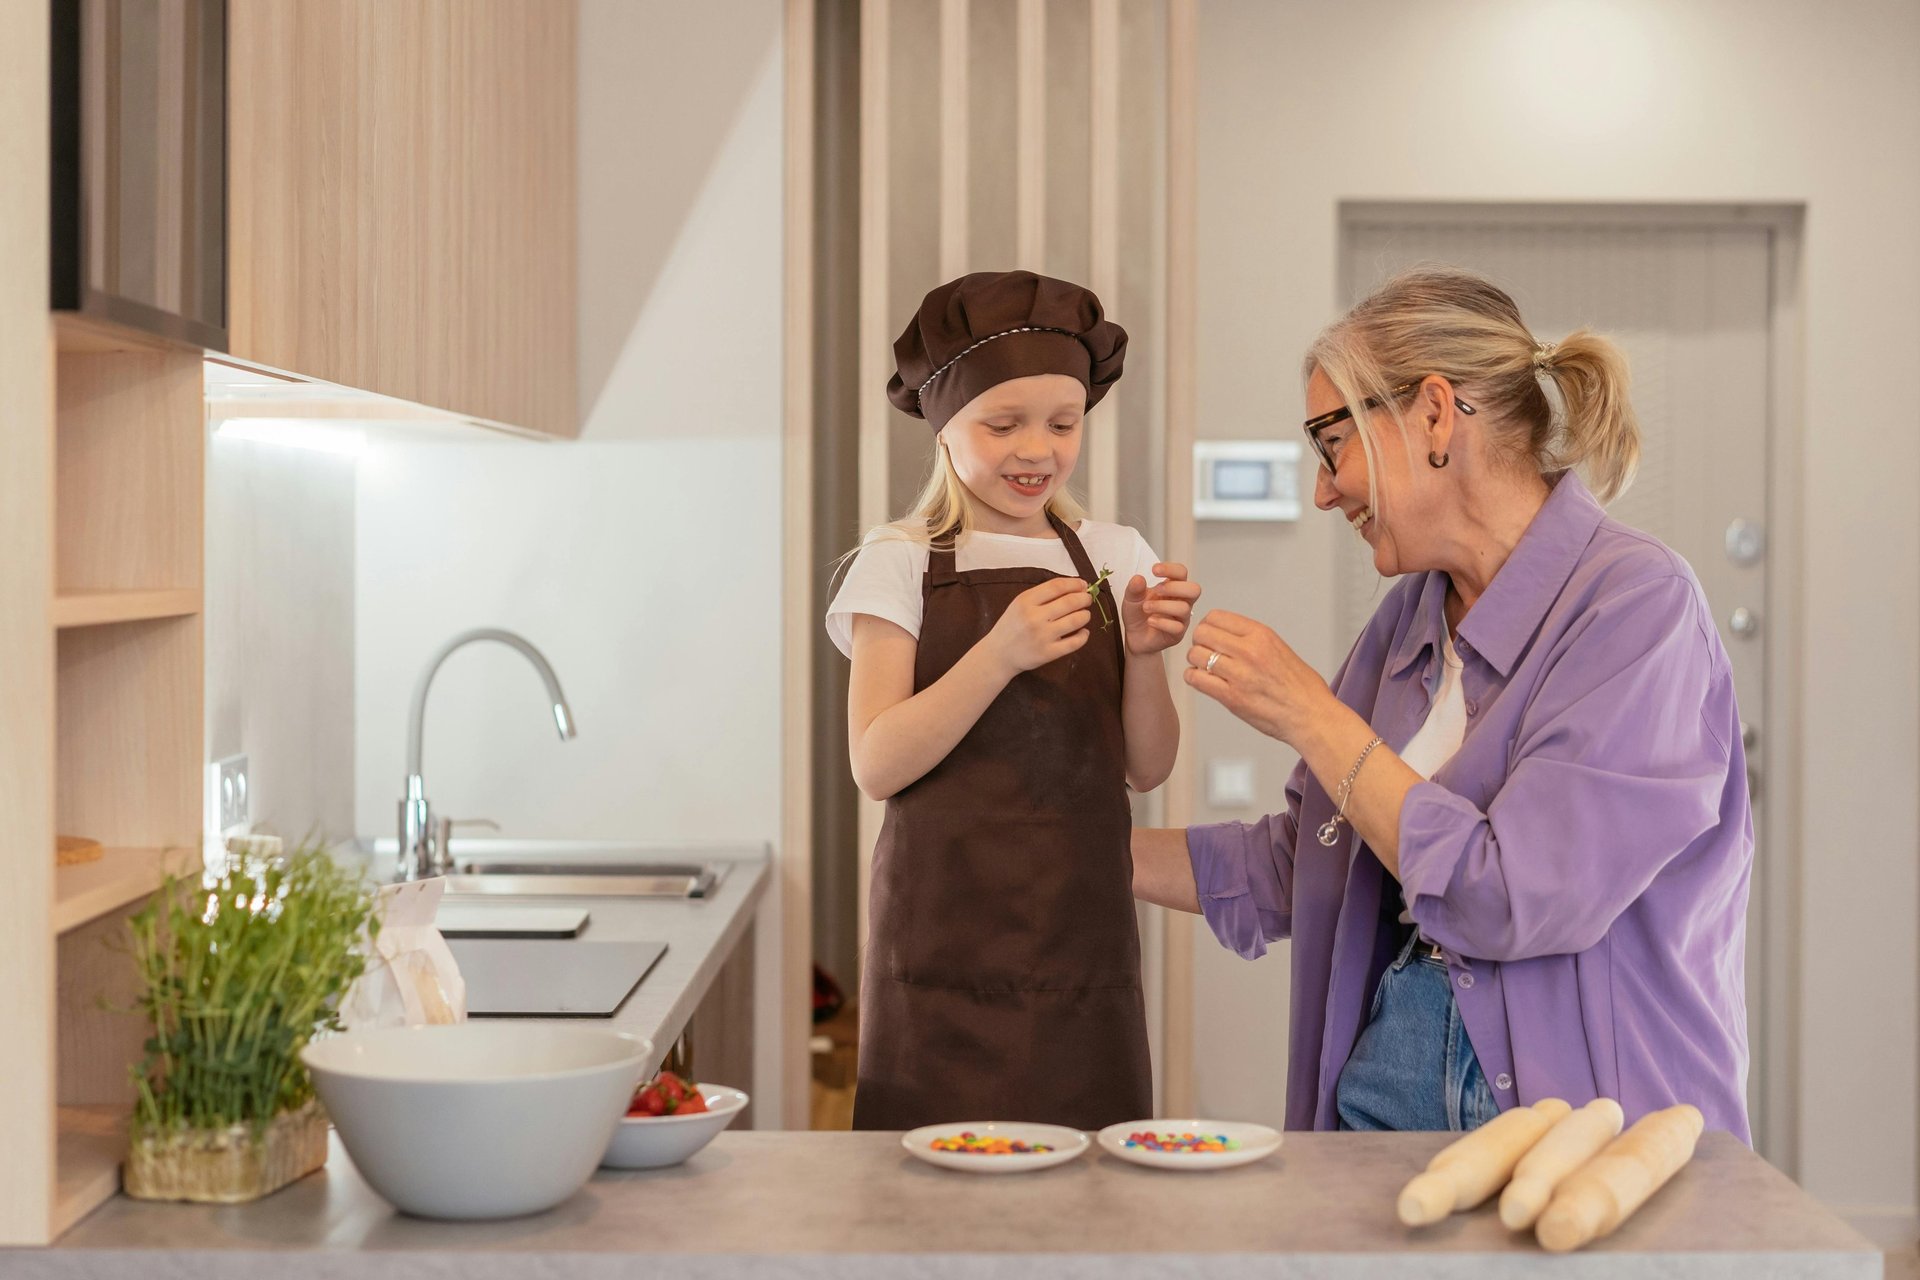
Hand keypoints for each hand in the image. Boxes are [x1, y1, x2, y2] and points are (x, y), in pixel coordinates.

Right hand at [984, 577, 1092, 674]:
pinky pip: (1075, 642)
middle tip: (1087, 599)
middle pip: (1070, 602)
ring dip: (1085, 615)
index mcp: (1026, 601)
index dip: (1075, 584)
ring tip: (1084, 615)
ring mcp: (1042, 636)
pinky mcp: (1048, 653)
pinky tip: (1083, 632)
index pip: (1057, 586)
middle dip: (1084, 598)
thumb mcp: (1020, 604)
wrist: (998, 654)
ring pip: (1075, 621)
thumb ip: (1043, 595)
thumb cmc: (1012, 626)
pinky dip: (1083, 635)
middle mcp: (1034, 618)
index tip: (1083, 585)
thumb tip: (1075, 587)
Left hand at [1122, 563, 1201, 657]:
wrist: (1134, 637)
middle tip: (1157, 590)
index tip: (1154, 570)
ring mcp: (1181, 618)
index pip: (1182, 572)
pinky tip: (1150, 621)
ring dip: (1162, 606)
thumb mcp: (1131, 598)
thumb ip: (1134, 588)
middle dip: (1174, 588)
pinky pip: (1177, 627)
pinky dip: (1161, 622)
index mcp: (1173, 587)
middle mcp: (1181, 601)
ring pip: (1184, 608)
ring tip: (1146, 608)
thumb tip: (1138, 578)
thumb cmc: (1138, 614)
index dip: (1171, 569)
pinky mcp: (1177, 633)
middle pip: (1194, 589)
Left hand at [1184, 609, 1338, 745]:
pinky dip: (1194, 678)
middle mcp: (1249, 650)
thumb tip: (1226, 635)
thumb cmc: (1301, 687)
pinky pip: (1196, 679)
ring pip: (1195, 655)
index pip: (1216, 616)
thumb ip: (1253, 640)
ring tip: (1206, 669)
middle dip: (1199, 642)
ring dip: (1195, 661)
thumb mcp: (1280, 649)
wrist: (1311, 716)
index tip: (1210, 635)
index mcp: (1261, 635)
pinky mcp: (1231, 697)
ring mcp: (1239, 674)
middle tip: (1205, 653)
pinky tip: (1204, 682)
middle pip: (1202, 633)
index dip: (1208, 625)